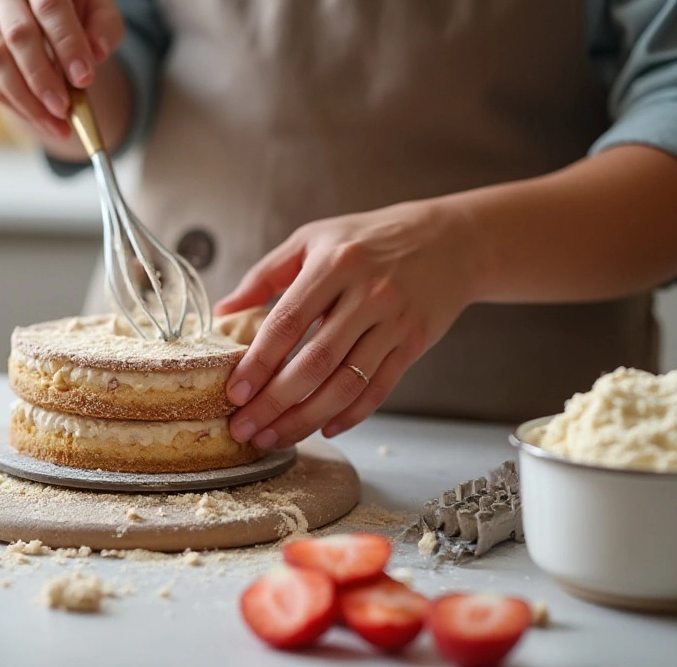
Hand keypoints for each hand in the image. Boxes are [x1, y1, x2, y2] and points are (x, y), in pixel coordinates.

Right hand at [0, 0, 123, 139]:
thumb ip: (105, 24)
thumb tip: (96, 55)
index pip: (50, 5)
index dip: (68, 44)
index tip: (85, 78)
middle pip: (19, 35)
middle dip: (43, 77)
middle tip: (66, 109)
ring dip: (26, 98)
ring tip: (56, 123)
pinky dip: (12, 102)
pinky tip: (38, 118)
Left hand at [214, 199, 480, 449]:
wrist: (452, 240)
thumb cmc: (371, 238)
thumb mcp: (314, 239)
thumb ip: (267, 274)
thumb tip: (224, 309)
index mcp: (334, 264)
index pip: (287, 323)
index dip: (258, 362)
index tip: (234, 392)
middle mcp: (367, 294)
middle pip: (315, 362)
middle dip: (274, 403)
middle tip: (245, 429)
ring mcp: (394, 322)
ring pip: (346, 383)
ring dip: (306, 418)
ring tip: (275, 438)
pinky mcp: (415, 343)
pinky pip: (379, 389)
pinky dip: (352, 414)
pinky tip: (325, 428)